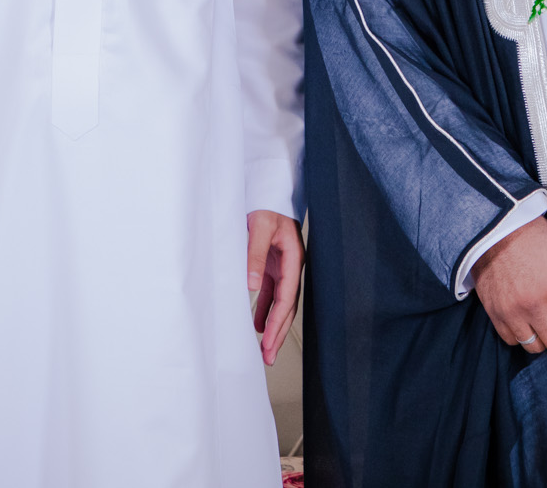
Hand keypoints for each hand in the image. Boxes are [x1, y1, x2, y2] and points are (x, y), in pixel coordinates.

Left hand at [247, 209, 303, 366]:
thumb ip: (256, 254)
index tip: (269, 342)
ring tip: (265, 349)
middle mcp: (292, 266)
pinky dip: (265, 310)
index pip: (287, 297)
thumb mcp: (261, 226)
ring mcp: (283, 266)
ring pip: (281, 303)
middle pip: (288, 306)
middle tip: (268, 357)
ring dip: (273, 326)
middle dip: (279, 333)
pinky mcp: (273, 265)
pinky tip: (258, 326)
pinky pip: (272, 293)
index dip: (278, 322)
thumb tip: (252, 285)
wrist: (268, 189)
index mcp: (294, 258)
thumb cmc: (266, 205)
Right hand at [473, 216, 546, 359]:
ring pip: (535, 347)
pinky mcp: (495, 313)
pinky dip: (521, 335)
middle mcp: (534, 305)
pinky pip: (512, 340)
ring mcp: (513, 312)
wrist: (498, 230)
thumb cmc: (534, 239)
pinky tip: (525, 321)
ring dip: (542, 338)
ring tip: (543, 323)